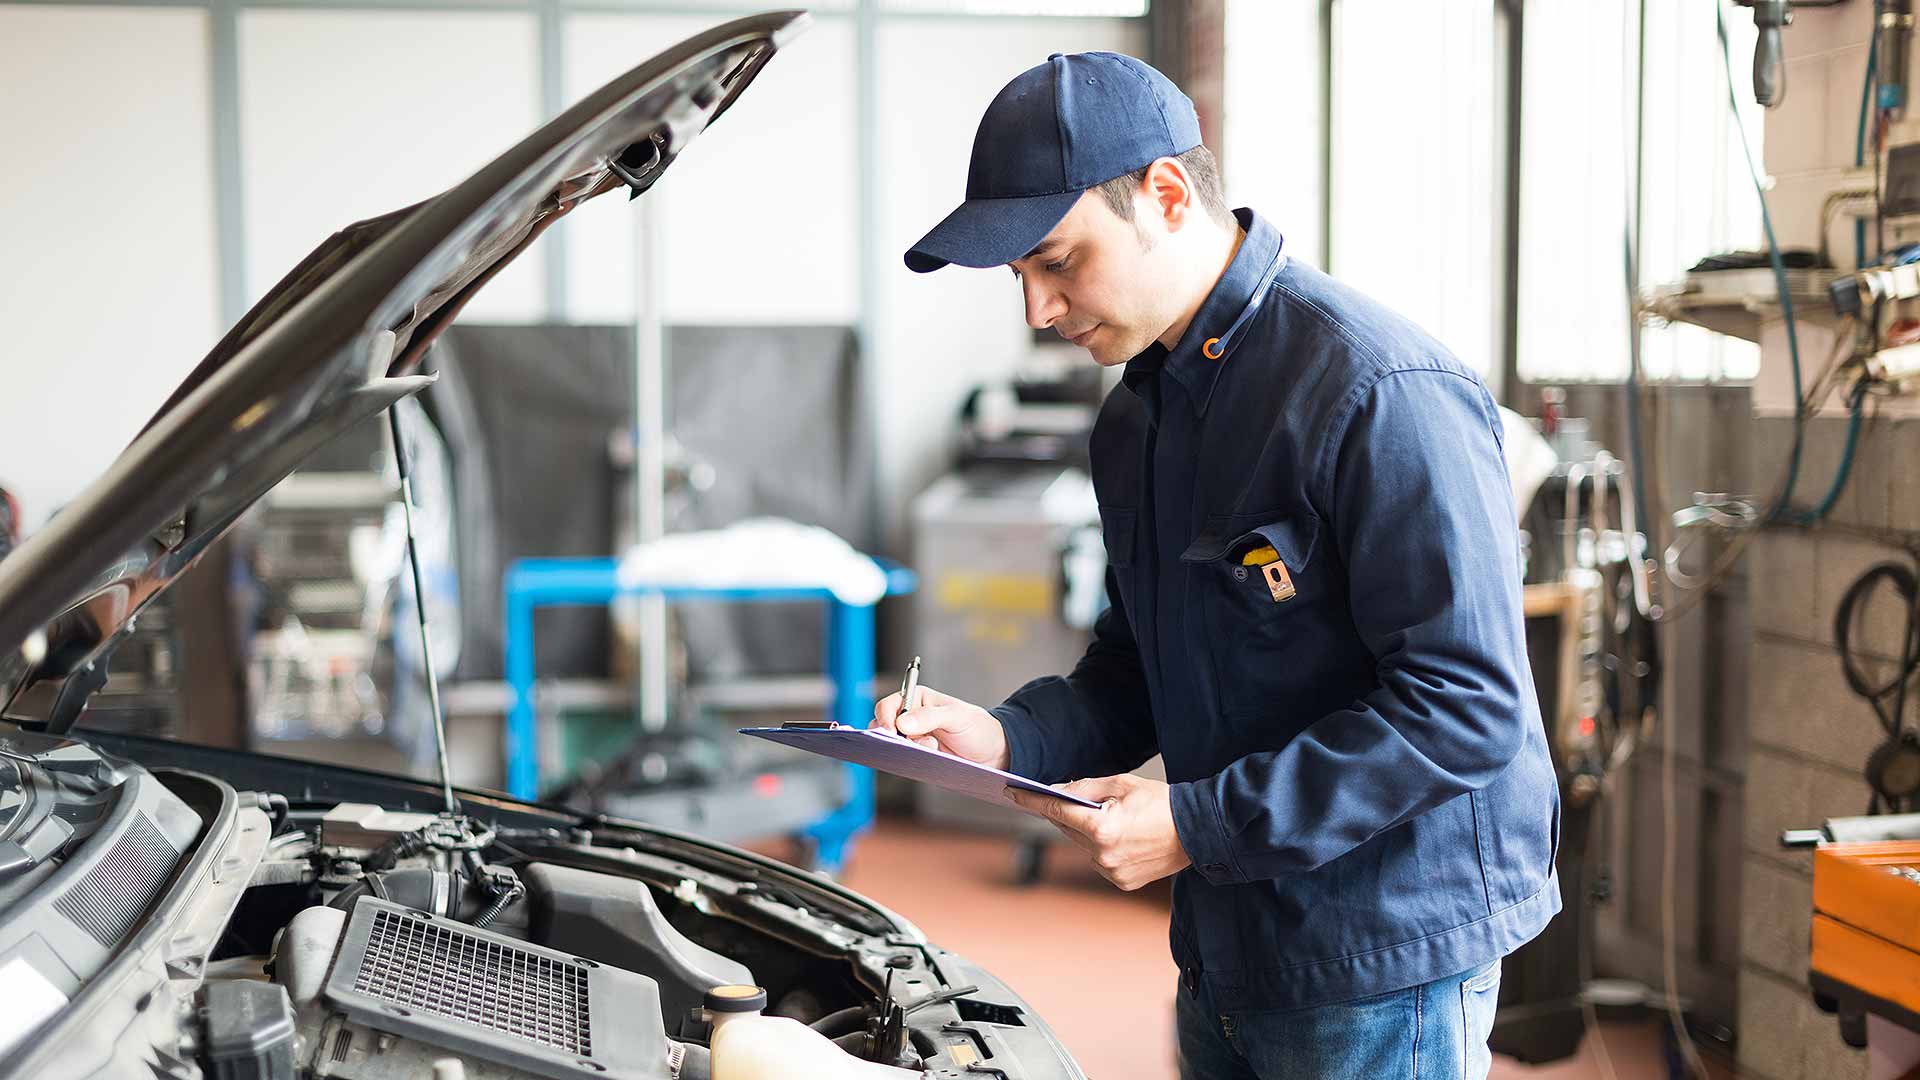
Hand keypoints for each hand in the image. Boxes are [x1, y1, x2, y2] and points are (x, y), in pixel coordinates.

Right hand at [871, 684, 1009, 770]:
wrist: (993, 752)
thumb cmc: (978, 727)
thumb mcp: (957, 717)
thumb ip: (930, 717)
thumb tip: (901, 723)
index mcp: (917, 699)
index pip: (888, 706)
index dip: (885, 718)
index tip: (891, 733)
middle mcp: (911, 717)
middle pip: (883, 727)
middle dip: (892, 738)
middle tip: (908, 746)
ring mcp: (913, 738)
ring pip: (892, 745)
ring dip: (903, 750)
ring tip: (930, 750)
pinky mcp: (918, 756)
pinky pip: (903, 759)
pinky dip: (908, 761)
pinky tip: (925, 761)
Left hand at [1006, 774, 1189, 891]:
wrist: (1196, 831)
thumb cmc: (1161, 803)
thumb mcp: (1121, 784)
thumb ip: (1084, 789)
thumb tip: (1056, 792)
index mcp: (1102, 829)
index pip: (1056, 811)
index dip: (1032, 801)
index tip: (1012, 793)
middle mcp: (1103, 856)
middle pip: (1067, 829)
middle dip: (1065, 812)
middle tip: (1067, 797)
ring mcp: (1112, 873)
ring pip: (1082, 846)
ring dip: (1086, 831)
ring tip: (1110, 818)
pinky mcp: (1121, 883)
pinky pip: (1099, 860)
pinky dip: (1101, 848)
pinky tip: (1122, 837)